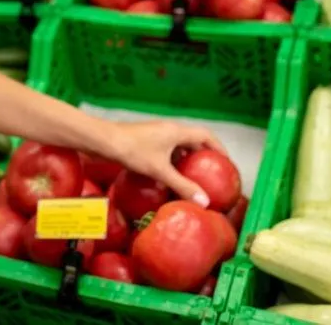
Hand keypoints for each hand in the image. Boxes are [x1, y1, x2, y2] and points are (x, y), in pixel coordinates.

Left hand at [106, 120, 226, 206]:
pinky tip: (169, 176)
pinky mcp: (145, 140)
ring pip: (178, 145)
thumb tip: (204, 202)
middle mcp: (169, 129)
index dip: (219, 148)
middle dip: (204, 156)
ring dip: (186, 159)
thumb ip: (182, 185)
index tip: (227, 163)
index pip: (206, 136)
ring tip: (193, 177)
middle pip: (193, 140)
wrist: (103, 140)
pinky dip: (172, 161)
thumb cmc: (132, 151)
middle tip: (211, 173)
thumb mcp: (160, 170)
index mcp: (177, 131)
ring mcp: (156, 133)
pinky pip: (166, 149)